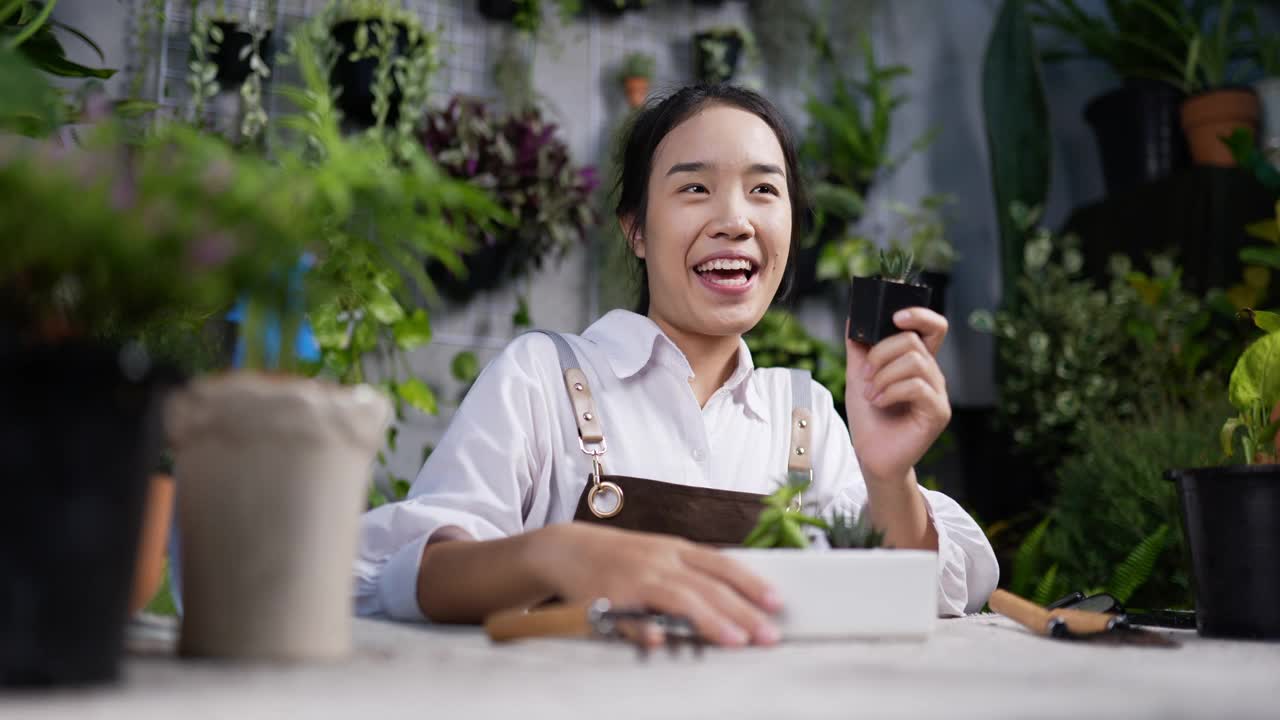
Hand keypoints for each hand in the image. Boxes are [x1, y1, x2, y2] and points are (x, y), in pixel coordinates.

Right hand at [529, 522, 782, 647]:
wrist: (567, 548)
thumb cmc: (621, 557)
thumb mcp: (661, 554)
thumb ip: (693, 573)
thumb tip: (736, 597)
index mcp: (677, 550)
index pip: (723, 564)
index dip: (751, 583)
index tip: (777, 603)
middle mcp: (660, 561)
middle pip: (709, 586)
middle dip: (742, 612)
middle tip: (768, 636)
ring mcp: (635, 579)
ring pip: (678, 598)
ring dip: (708, 620)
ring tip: (734, 641)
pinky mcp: (608, 598)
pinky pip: (629, 616)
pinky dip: (643, 628)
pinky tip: (659, 642)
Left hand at [844, 307, 951, 483]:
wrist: (872, 455)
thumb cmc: (869, 418)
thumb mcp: (858, 376)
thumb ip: (858, 348)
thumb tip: (852, 319)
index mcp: (916, 362)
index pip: (932, 328)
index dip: (919, 315)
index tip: (895, 316)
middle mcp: (931, 374)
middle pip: (913, 341)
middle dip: (881, 353)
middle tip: (866, 375)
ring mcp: (938, 393)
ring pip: (915, 362)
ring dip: (884, 375)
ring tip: (871, 394)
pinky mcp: (938, 412)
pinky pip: (916, 387)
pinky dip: (891, 391)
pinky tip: (879, 402)